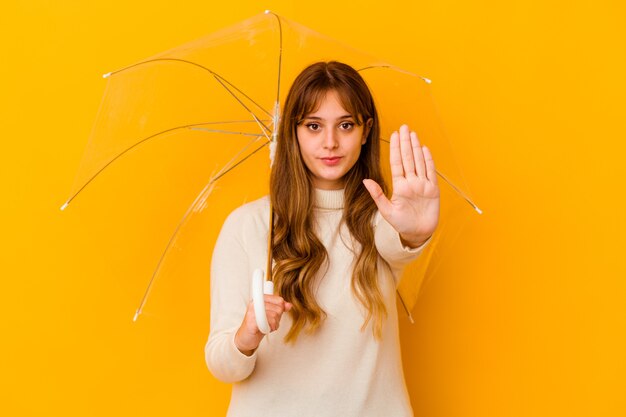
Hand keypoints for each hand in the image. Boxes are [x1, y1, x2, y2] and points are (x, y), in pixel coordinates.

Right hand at [235, 294, 291, 355]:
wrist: (246, 337)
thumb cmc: (258, 325)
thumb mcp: (270, 314)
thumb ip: (279, 308)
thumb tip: (289, 305)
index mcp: (259, 299)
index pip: (279, 300)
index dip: (281, 309)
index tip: (276, 314)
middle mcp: (255, 303)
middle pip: (278, 308)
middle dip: (278, 318)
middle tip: (271, 322)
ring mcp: (252, 312)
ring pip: (274, 316)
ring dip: (274, 324)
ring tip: (268, 326)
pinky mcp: (251, 322)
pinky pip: (268, 322)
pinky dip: (270, 328)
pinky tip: (265, 329)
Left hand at [363, 124, 439, 246]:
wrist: (417, 234)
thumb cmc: (400, 224)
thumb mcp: (386, 210)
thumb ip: (377, 195)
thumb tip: (365, 180)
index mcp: (399, 185)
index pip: (397, 162)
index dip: (396, 148)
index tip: (394, 135)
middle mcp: (411, 182)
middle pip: (408, 158)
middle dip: (406, 142)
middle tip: (404, 127)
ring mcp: (422, 185)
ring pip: (419, 161)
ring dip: (416, 147)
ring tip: (413, 134)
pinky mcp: (432, 190)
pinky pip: (430, 172)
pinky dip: (428, 160)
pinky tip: (425, 149)